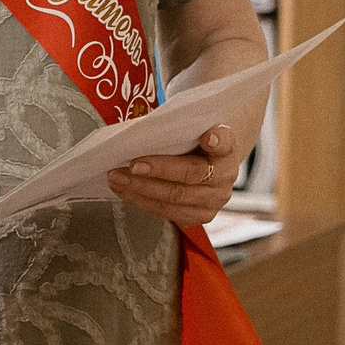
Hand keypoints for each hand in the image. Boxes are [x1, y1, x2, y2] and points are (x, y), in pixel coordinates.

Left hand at [108, 124, 241, 228]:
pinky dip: (142, 201)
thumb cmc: (193, 144)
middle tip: (131, 164)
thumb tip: (144, 129)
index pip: (224, 142)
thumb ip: (179, 127)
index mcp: (227, 148)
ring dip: (141, 189)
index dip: (217, 140)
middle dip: (158, 170)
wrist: (208, 167)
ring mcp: (214, 200)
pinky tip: (125, 191)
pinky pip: (169, 212)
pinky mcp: (201, 217)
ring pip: (175, 198)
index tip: (207, 137)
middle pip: (191, 174)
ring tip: (117, 178)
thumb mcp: (193, 130)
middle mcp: (226, 176)